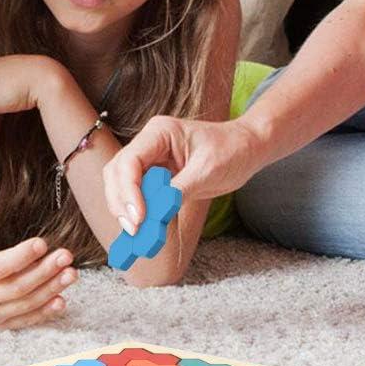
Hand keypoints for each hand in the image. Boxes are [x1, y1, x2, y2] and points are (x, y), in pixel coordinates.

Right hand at [0, 195, 76, 329]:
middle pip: (16, 288)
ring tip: (71, 273)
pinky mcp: (0, 324)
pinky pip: (25, 321)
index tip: (42, 243)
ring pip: (25, 305)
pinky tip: (62, 300)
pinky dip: (45, 313)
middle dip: (44, 272)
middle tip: (66, 255)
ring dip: (51, 290)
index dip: (21, 257)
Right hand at [102, 115, 266, 232]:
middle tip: (133, 230)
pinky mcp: (154, 173)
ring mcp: (149, 157)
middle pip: (117, 171)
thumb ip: (180, 190)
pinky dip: (135, 210)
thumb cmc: (232, 151)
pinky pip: (136, 192)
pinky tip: (141, 228)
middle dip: (121, 201)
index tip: (139, 218)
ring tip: (136, 233)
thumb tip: (157, 213)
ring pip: (120, 182)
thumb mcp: (208, 171)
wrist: (247, 148)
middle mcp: (148, 143)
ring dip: (124, 207)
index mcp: (159, 132)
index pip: (130, 160)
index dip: (129, 190)